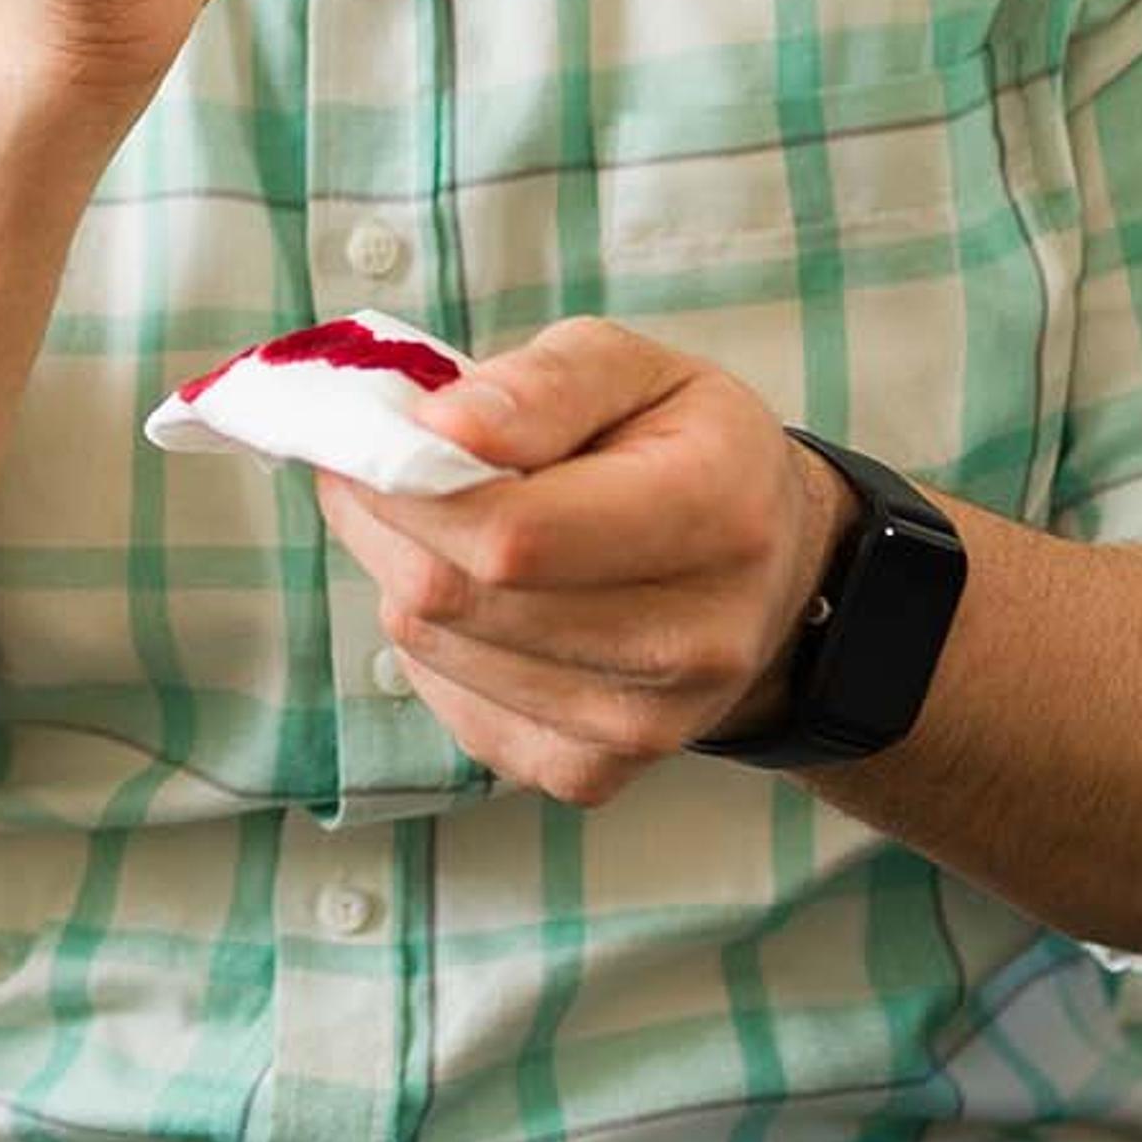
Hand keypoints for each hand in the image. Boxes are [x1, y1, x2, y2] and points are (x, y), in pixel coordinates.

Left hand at [310, 317, 849, 809]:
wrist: (767, 571)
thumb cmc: (686, 448)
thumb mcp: (634, 369)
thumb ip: (540, 386)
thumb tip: (438, 428)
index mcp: (715, 512)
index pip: (514, 531)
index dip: (410, 481)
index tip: (374, 434)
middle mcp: (692, 638)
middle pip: (458, 595)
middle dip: (389, 519)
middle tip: (382, 466)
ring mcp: (642, 723)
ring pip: (435, 646)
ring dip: (404, 573)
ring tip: (445, 523)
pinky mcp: (592, 772)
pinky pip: (449, 700)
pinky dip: (437, 641)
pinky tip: (485, 597)